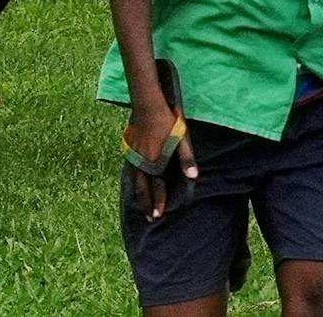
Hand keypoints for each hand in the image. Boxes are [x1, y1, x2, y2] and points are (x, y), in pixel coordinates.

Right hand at [125, 97, 195, 221]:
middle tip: (148, 217)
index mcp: (155, 162)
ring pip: (134, 180)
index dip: (158, 202)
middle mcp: (142, 162)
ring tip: (140, 205)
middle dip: (146, 204)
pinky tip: (136, 182)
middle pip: (142, 188)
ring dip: (139, 194)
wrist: (147, 105)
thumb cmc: (167, 122)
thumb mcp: (181, 140)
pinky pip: (131, 171)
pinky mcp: (130, 149)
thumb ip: (186, 159)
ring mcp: (134, 156)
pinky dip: (134, 181)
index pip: (156, 187)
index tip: (157, 215)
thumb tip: (193, 177)